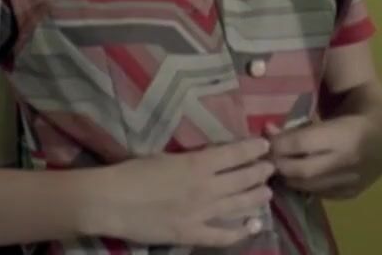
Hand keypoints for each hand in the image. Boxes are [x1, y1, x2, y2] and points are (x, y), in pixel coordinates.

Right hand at [82, 138, 275, 246]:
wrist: (110, 201)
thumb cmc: (134, 172)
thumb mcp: (168, 157)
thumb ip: (195, 159)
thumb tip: (215, 158)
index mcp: (199, 164)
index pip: (236, 154)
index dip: (254, 150)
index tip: (265, 147)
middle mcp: (206, 188)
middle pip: (243, 179)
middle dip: (260, 173)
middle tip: (270, 169)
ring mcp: (201, 213)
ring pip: (239, 205)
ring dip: (255, 198)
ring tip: (266, 193)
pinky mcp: (191, 234)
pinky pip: (222, 236)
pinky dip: (239, 232)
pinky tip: (251, 227)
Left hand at [265, 115, 381, 199]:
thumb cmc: (357, 108)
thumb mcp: (333, 106)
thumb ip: (300, 120)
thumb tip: (267, 130)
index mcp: (347, 135)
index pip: (301, 143)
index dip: (278, 143)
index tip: (265, 140)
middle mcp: (349, 161)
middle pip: (301, 170)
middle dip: (279, 164)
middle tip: (266, 157)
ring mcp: (352, 181)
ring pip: (307, 186)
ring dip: (288, 177)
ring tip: (279, 165)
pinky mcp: (351, 193)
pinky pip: (319, 193)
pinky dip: (304, 184)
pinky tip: (299, 174)